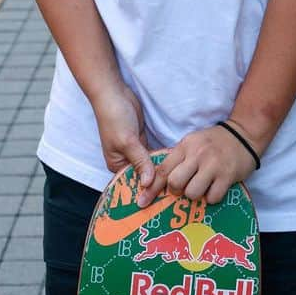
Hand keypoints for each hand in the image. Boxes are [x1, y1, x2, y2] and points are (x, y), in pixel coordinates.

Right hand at [92, 81, 168, 207]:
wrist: (115, 93)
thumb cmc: (115, 118)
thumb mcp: (126, 141)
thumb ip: (139, 161)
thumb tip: (149, 183)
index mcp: (117, 166)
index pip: (133, 184)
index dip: (148, 191)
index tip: (164, 201)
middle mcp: (126, 161)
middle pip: (143, 176)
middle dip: (157, 183)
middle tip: (177, 194)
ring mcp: (136, 151)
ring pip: (151, 166)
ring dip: (162, 171)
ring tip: (180, 183)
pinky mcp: (144, 141)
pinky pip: (155, 154)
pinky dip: (163, 158)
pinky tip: (177, 165)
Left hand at [157, 122, 258, 204]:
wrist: (244, 135)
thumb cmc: (214, 143)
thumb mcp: (193, 144)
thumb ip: (178, 159)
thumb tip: (156, 182)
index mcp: (186, 146)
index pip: (163, 169)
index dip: (151, 188)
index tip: (142, 202)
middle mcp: (197, 154)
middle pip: (175, 183)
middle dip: (177, 190)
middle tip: (186, 186)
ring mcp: (213, 165)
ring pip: (192, 193)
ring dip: (196, 194)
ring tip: (204, 185)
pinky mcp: (227, 176)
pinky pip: (212, 197)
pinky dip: (212, 197)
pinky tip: (216, 187)